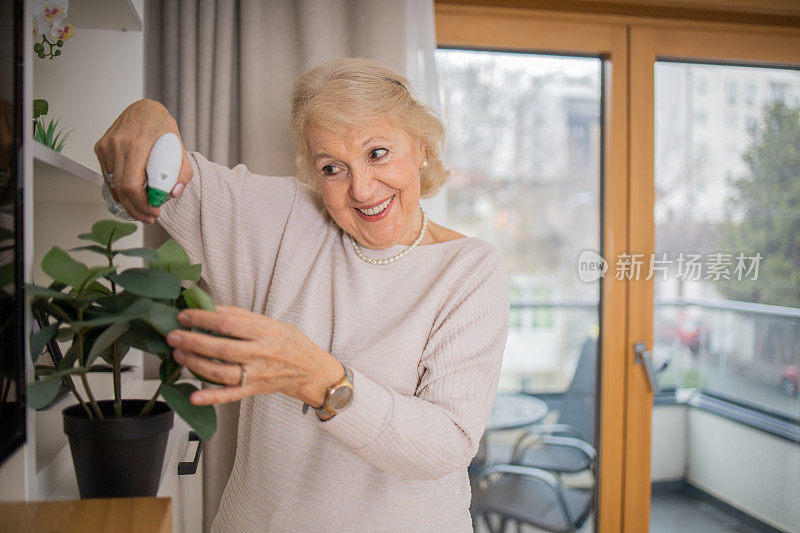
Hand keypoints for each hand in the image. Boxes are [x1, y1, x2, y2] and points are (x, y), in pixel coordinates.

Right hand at [94, 99, 193, 222]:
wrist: (144, 109)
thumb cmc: (163, 129)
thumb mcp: (180, 149)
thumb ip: (182, 173)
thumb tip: (172, 194)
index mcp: (139, 145)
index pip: (131, 185)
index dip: (141, 204)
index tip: (154, 212)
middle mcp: (119, 144)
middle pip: (121, 189)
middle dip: (135, 209)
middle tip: (148, 218)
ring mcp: (107, 145)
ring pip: (112, 184)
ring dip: (126, 202)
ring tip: (141, 209)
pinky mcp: (101, 146)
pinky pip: (107, 175)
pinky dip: (118, 189)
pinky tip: (130, 196)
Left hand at [166, 305, 345, 405]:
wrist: (311, 371)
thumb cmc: (290, 343)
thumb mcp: (272, 322)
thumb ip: (242, 316)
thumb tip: (211, 308)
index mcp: (265, 332)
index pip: (229, 323)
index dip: (203, 318)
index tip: (184, 315)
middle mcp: (261, 354)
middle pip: (222, 348)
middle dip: (193, 341)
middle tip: (173, 335)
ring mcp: (257, 374)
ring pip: (222, 372)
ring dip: (196, 364)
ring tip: (179, 355)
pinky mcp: (253, 390)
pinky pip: (230, 395)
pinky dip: (211, 397)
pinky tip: (194, 396)